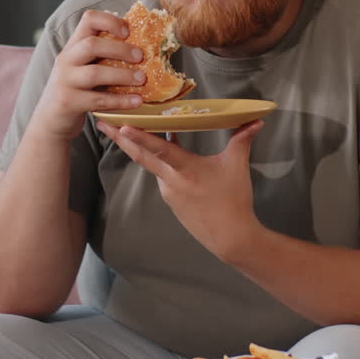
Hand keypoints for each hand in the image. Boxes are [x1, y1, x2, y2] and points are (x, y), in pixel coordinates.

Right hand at [29, 10, 146, 141]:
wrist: (51, 119)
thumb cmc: (76, 89)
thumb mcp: (83, 66)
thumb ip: (102, 55)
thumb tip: (140, 44)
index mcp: (73, 45)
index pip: (88, 19)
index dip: (109, 20)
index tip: (128, 31)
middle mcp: (66, 59)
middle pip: (91, 45)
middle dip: (120, 49)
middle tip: (141, 57)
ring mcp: (65, 81)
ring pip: (95, 73)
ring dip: (123, 75)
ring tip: (142, 79)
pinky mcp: (69, 102)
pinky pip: (98, 100)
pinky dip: (120, 100)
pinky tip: (137, 101)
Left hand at [96, 119, 266, 258]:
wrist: (231, 238)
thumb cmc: (234, 200)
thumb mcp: (237, 166)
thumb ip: (243, 139)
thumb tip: (257, 119)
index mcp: (184, 170)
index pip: (158, 150)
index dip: (139, 137)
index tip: (120, 126)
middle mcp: (170, 181)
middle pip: (141, 156)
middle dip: (120, 139)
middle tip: (102, 123)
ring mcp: (168, 192)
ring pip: (152, 165)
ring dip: (140, 148)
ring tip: (128, 128)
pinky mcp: (171, 201)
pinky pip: (162, 176)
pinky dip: (158, 162)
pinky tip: (162, 152)